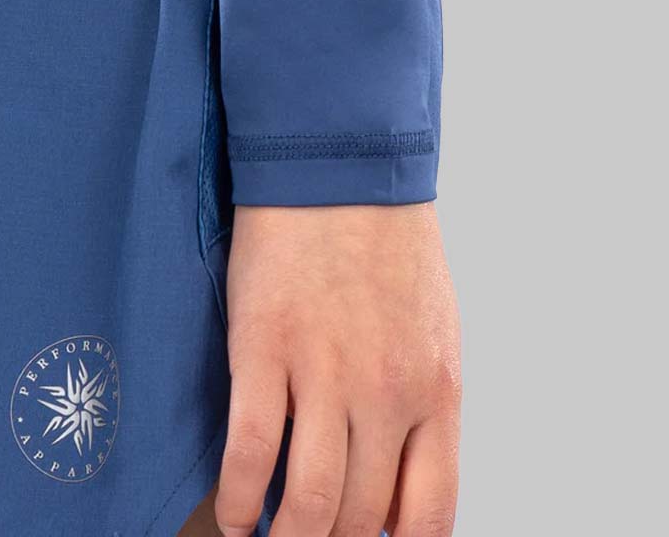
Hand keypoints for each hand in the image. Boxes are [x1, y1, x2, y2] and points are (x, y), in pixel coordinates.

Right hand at [215, 203, 460, 536]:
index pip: (426, 515)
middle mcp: (385, 393)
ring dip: (284, 536)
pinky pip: (248, 449)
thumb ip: (421, 403)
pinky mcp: (263, 346)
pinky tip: (234, 513)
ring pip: (306, 499)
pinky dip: (238, 496)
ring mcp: (323, 372)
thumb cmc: (386, 244)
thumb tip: (394, 473)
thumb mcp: (431, 329)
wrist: (339, 168)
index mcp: (435, 392)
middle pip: (357, 515)